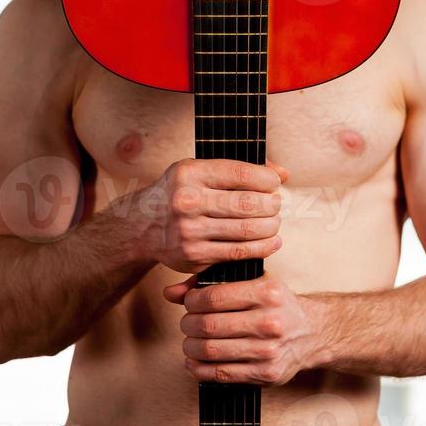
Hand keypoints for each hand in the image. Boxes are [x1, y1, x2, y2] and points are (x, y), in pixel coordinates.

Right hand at [140, 158, 287, 272]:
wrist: (143, 225)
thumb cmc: (181, 191)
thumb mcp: (199, 169)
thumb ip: (239, 168)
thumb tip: (283, 173)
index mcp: (190, 173)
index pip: (239, 173)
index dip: (266, 179)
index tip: (275, 183)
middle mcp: (187, 201)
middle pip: (247, 204)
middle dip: (271, 204)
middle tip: (276, 204)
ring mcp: (190, 231)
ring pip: (246, 231)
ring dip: (270, 226)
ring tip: (274, 221)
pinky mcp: (194, 257)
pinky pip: (238, 253)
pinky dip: (262, 248)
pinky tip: (271, 241)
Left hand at [163, 273, 323, 384]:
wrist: (311, 332)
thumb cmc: (275, 303)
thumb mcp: (252, 281)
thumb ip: (210, 282)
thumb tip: (170, 292)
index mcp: (267, 292)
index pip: (214, 296)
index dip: (192, 301)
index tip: (189, 303)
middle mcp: (270, 321)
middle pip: (209, 325)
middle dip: (188, 324)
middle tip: (187, 323)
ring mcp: (268, 350)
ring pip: (211, 351)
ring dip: (190, 347)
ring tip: (189, 342)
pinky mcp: (266, 374)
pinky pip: (221, 374)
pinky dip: (199, 370)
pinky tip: (194, 362)